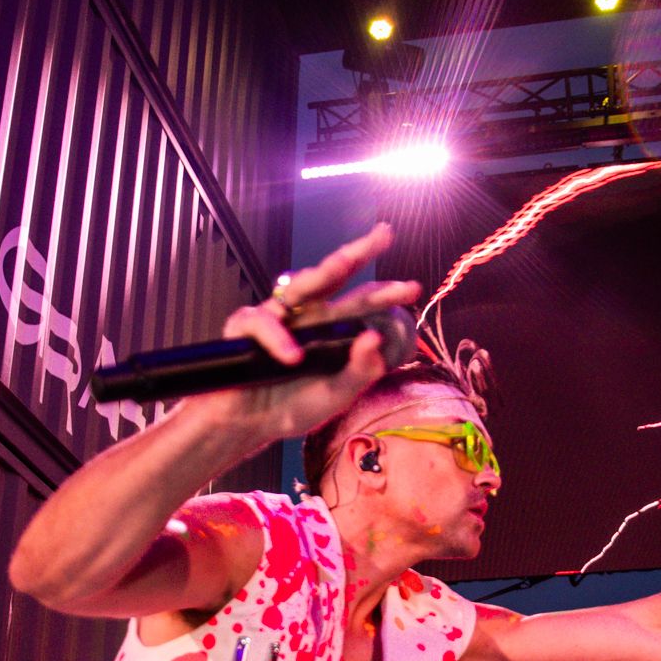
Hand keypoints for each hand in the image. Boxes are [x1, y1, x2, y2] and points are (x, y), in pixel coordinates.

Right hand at [218, 222, 419, 439]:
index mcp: (331, 329)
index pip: (361, 303)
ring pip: (300, 284)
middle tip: (384, 234)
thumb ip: (359, 372)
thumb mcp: (336, 395)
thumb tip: (377, 338)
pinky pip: (263, 322)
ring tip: (344, 262)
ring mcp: (277, 317)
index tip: (414, 288)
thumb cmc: (292, 406)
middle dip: (358, 252)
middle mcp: (307, 315)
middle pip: (334, 275)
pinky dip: (278, 338)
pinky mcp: (246, 328)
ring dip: (323, 271)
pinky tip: (292, 358)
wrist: (249, 426)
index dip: (385, 294)